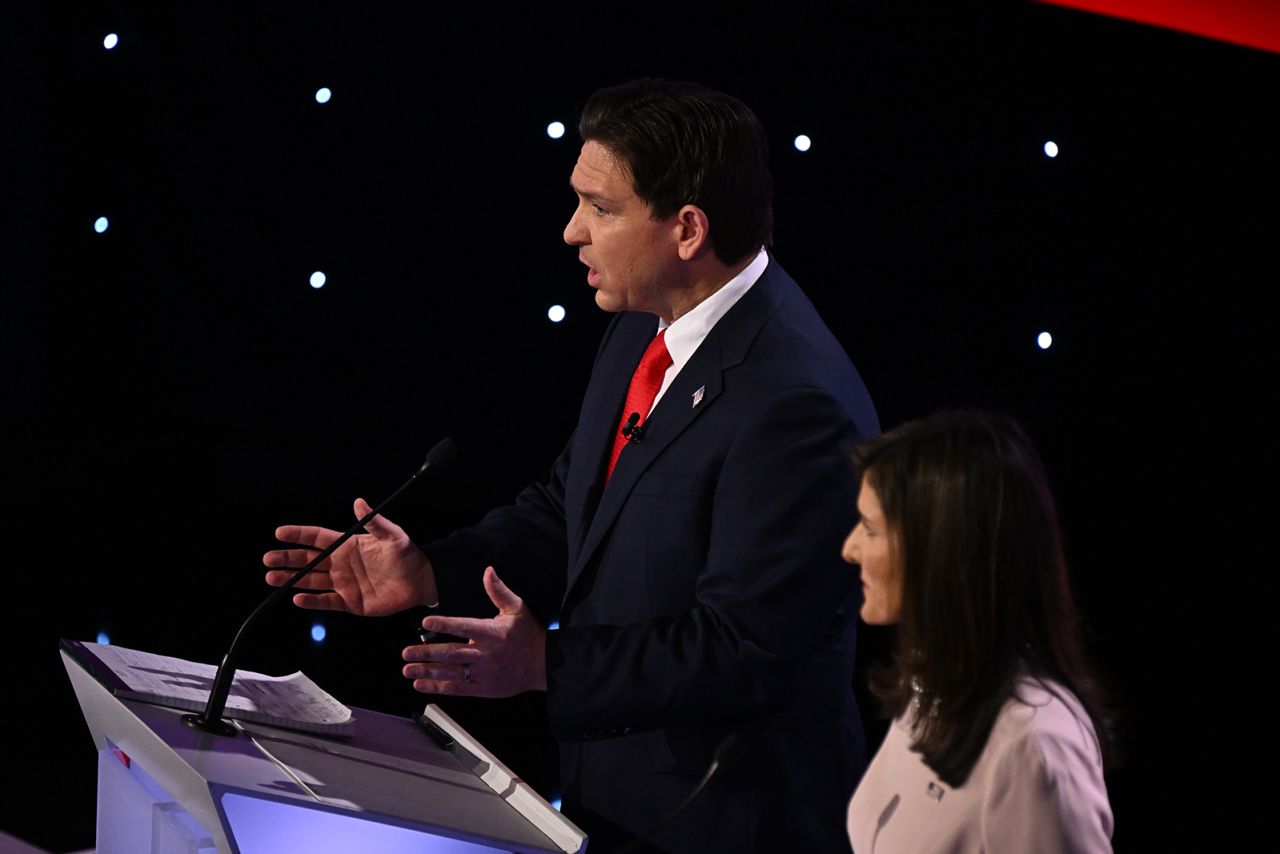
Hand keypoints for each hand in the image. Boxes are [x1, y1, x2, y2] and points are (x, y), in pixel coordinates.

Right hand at [263, 498, 437, 615]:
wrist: (422, 582)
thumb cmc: (409, 556)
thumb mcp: (393, 536)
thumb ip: (374, 522)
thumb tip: (358, 502)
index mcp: (349, 545)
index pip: (318, 538)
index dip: (299, 535)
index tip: (279, 533)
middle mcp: (342, 564)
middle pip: (309, 560)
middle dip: (288, 559)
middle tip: (268, 558)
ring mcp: (344, 584)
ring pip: (312, 581)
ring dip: (292, 580)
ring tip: (272, 577)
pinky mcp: (351, 602)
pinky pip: (327, 602)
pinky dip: (312, 601)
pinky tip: (297, 598)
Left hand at [401, 567, 546, 696]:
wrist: (543, 665)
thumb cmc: (528, 634)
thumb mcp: (517, 608)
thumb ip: (498, 590)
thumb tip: (488, 570)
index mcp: (492, 633)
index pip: (465, 627)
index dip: (445, 625)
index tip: (425, 623)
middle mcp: (486, 654)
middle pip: (452, 653)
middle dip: (427, 653)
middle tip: (406, 652)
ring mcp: (484, 674)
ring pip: (451, 673)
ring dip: (427, 671)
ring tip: (408, 669)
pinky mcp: (484, 689)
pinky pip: (458, 689)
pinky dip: (438, 687)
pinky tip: (421, 684)